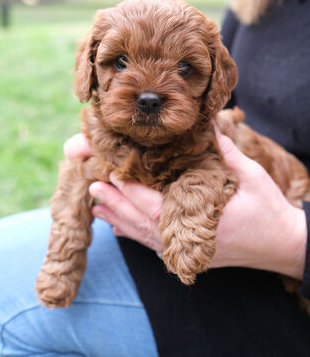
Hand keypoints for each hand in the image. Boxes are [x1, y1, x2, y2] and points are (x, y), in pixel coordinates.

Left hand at [64, 132, 306, 278]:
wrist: (284, 245)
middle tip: (93, 189)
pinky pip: (156, 246)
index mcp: (204, 221)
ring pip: (146, 237)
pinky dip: (136, 235)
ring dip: (121, 221)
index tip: (111, 176)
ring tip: (97, 209)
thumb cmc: (269, 211)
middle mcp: (191, 240)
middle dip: (117, 205)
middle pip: (144, 223)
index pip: (156, 207)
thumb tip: (208, 125)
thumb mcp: (252, 176)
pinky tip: (121, 230)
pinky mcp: (193, 254)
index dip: (132, 192)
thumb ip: (226, 152)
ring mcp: (190, 250)